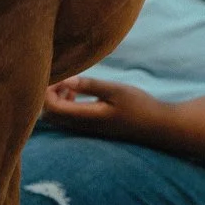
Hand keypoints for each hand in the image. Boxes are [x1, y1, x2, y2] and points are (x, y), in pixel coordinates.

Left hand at [43, 76, 179, 147]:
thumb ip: (89, 85)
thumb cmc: (139, 106)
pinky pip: (66, 119)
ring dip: (56, 100)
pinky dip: (64, 105)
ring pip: (56, 118)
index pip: (51, 107)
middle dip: (47, 95)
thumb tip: (65, 79)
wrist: (157, 126)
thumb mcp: (116, 91)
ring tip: (69, 85)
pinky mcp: (90, 128)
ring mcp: (85, 129)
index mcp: (86, 117)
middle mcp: (81, 127)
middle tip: (60, 79)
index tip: (60, 75)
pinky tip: (76, 94)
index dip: (47, 90)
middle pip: (48, 115)